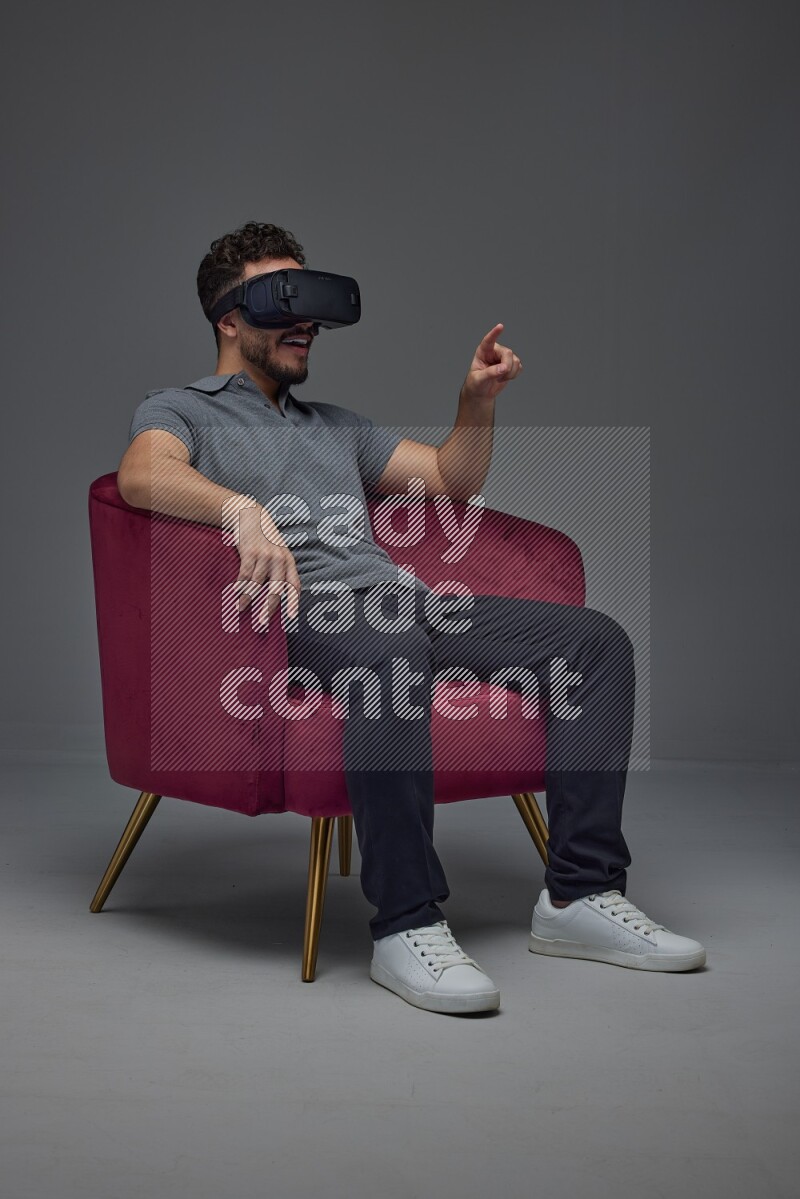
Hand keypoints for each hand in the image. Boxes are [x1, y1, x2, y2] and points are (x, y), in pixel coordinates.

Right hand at [233, 505, 300, 626]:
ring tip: (240, 609)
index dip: (293, 602)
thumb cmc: (263, 539)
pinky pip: (245, 575)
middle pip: (276, 589)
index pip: (294, 585)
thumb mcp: (277, 551)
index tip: (290, 618)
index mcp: (288, 561)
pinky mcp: (250, 552)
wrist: (250, 515)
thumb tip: (273, 595)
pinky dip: (239, 586)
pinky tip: (235, 594)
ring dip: (247, 599)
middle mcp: (279, 559)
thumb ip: (278, 570)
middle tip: (262, 623)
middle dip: (268, 608)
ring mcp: (265, 555)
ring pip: (256, 584)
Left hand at [460, 323, 521, 402]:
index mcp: (483, 352)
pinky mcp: (511, 364)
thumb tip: (503, 368)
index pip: (488, 341)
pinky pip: (519, 367)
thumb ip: (490, 373)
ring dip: (510, 373)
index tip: (500, 326)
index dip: (494, 333)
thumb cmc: (475, 384)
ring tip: (499, 379)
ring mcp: (503, 357)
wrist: (481, 393)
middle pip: (508, 353)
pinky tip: (504, 378)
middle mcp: (494, 352)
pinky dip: (514, 375)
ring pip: (515, 360)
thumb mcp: (479, 379)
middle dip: (507, 366)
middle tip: (500, 377)